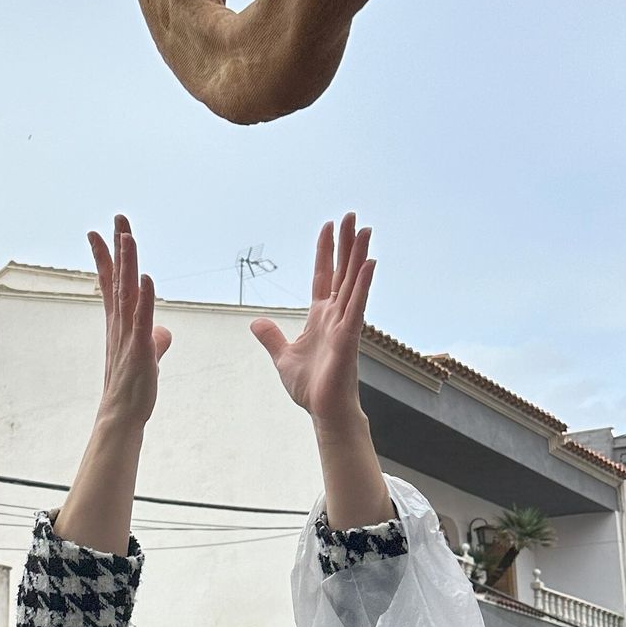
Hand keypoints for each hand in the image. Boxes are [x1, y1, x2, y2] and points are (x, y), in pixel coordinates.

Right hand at [86, 215, 170, 434]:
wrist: (122, 417)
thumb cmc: (133, 389)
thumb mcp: (148, 358)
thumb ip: (155, 340)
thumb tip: (164, 331)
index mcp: (119, 324)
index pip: (110, 283)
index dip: (106, 257)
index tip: (99, 233)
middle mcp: (119, 324)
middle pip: (118, 278)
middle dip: (118, 246)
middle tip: (117, 217)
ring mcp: (128, 335)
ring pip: (127, 291)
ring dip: (128, 263)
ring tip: (128, 235)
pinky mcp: (140, 348)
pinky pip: (141, 317)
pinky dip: (144, 297)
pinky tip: (145, 277)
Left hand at [251, 214, 373, 428]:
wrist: (323, 411)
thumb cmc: (310, 387)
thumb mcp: (282, 356)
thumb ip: (271, 337)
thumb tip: (256, 322)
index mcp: (320, 316)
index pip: (324, 276)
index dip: (325, 252)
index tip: (328, 227)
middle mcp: (336, 315)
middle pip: (342, 271)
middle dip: (346, 244)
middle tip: (352, 216)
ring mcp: (345, 324)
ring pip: (353, 283)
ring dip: (359, 256)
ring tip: (365, 229)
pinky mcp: (349, 337)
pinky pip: (357, 306)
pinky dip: (362, 285)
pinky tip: (369, 264)